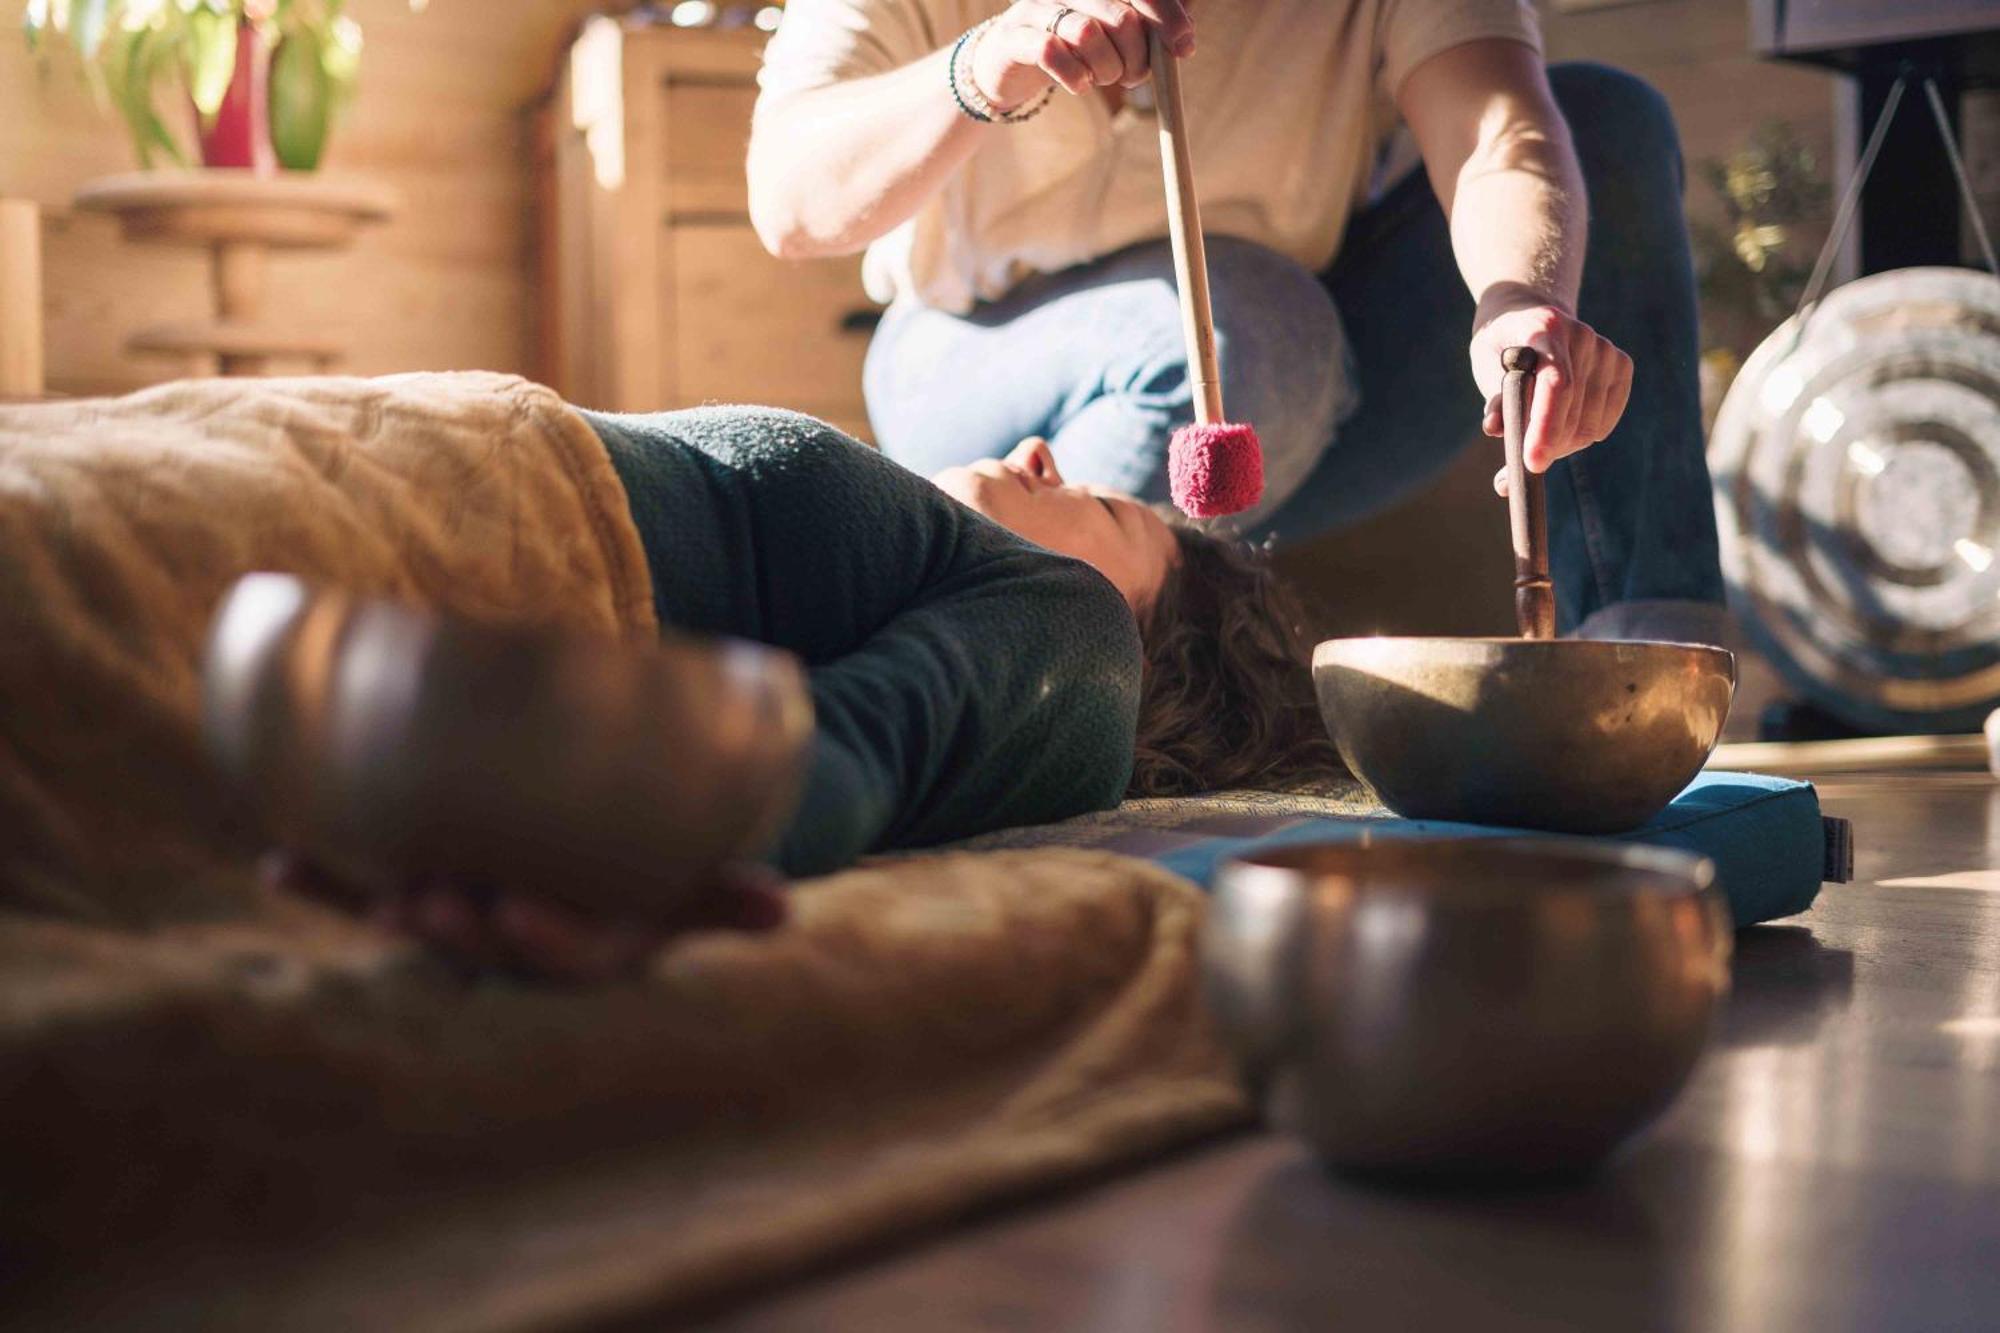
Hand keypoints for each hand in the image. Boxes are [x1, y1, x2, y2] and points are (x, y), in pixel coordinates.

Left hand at [264, 852, 787, 985]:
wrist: (614, 862)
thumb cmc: (662, 873)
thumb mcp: (698, 885)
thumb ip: (728, 895)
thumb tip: (784, 908)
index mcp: (595, 948)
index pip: (569, 961)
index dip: (540, 942)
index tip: (513, 914)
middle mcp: (525, 945)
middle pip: (485, 952)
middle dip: (453, 930)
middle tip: (423, 899)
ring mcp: (473, 919)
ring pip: (424, 929)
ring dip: (384, 908)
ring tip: (363, 890)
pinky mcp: (423, 887)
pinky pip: (367, 891)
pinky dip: (325, 881)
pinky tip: (278, 861)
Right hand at [969, 0, 1194, 107]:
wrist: (1007, 62)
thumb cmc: (1069, 46)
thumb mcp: (1111, 33)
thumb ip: (1147, 29)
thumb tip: (1185, 35)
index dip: (1168, 16)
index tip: (1184, 47)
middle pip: (1121, 17)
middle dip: (1136, 57)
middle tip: (1131, 76)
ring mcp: (1038, 7)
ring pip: (1087, 34)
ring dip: (1106, 69)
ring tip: (1101, 79)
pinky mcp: (1014, 36)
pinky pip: (1051, 53)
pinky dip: (1075, 77)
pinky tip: (1079, 85)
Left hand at [1471, 287, 1633, 492]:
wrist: (1529, 314)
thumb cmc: (1502, 348)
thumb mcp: (1486, 365)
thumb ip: (1495, 398)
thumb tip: (1496, 429)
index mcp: (1545, 330)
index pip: (1556, 384)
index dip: (1546, 427)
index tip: (1532, 462)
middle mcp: (1582, 336)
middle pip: (1574, 412)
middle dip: (1548, 446)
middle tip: (1525, 461)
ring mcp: (1605, 349)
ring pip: (1590, 425)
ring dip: (1562, 445)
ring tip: (1538, 439)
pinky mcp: (1621, 365)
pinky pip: (1605, 421)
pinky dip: (1582, 437)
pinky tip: (1561, 428)